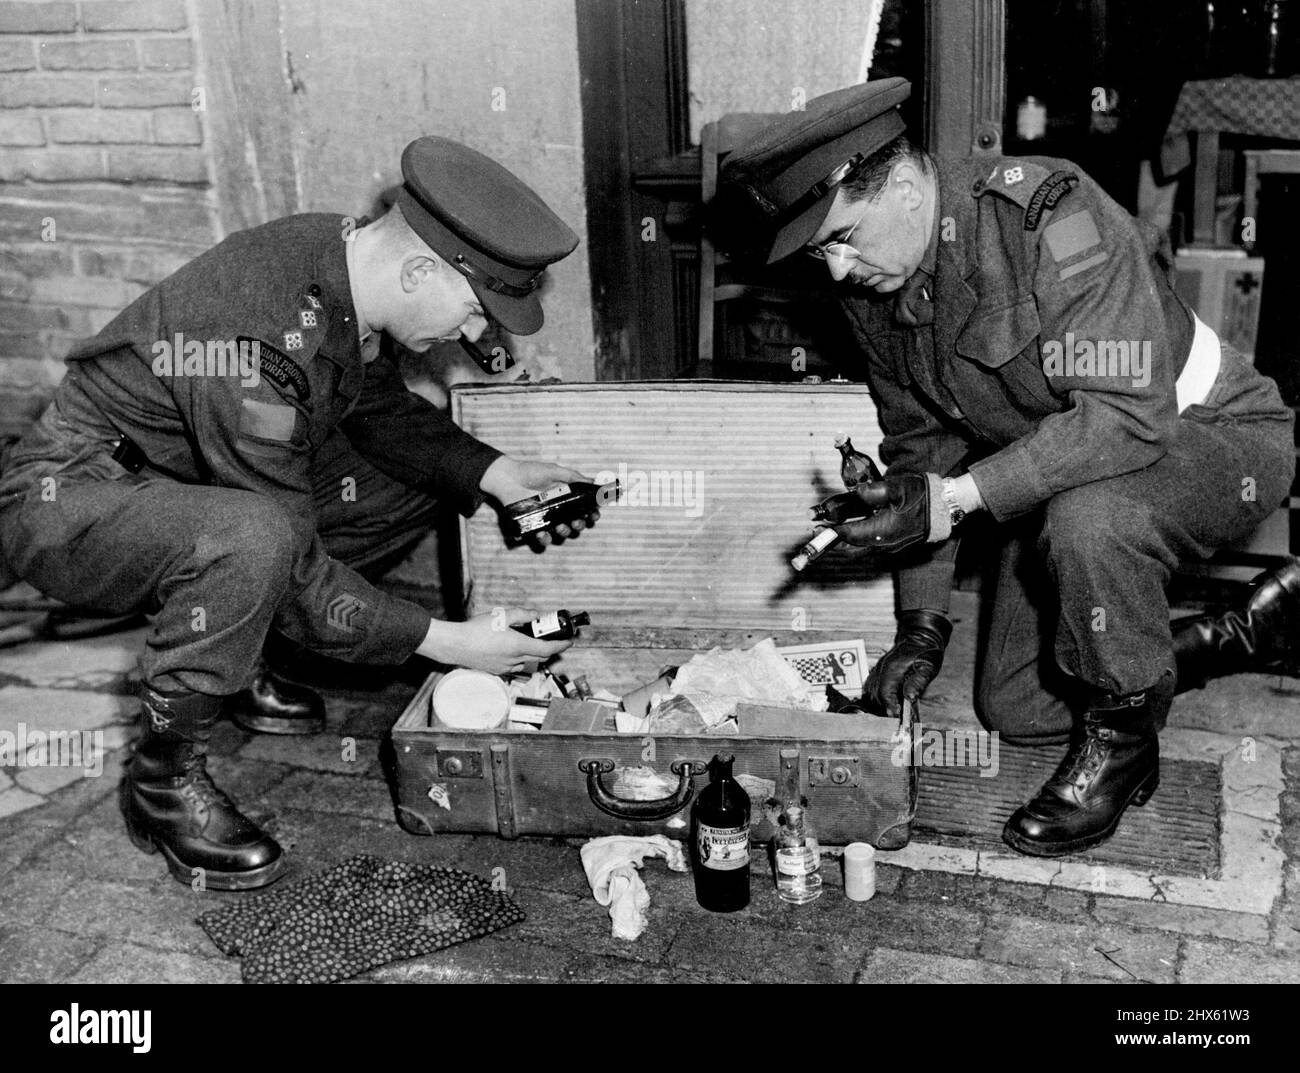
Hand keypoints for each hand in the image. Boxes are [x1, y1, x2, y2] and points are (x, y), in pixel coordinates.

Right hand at [416, 608, 571, 674]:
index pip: (548, 649)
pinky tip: (513, 650)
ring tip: (531, 643)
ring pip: (528, 664)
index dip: (561, 646)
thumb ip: (523, 614)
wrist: (456, 645)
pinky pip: (515, 668)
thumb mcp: (502, 615)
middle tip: (552, 639)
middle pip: (540, 658)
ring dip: (534, 655)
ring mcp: (505, 668)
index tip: (569, 641)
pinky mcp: (496, 671)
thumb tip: (536, 615)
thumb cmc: (476, 629)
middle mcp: (514, 660)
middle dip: (550, 649)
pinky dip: (521, 660)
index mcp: (518, 646)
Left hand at [480, 455, 600, 548]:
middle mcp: (559, 510)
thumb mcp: (554, 471)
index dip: (592, 514)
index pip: (584, 510)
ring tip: (561, 526)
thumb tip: (595, 482)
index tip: (594, 515)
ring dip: (566, 532)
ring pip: (563, 533)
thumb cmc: (530, 472)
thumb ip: (574, 477)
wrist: (507, 477)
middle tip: (577, 521)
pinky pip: (542, 538)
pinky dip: (545, 539)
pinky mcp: (533, 526)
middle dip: (581, 525)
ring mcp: (546, 519)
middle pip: (576, 524)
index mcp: (567, 498)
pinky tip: (544, 534)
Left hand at [821, 472, 935, 553]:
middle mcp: (883, 543)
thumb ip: (872, 491)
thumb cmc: (923, 497)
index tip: (816, 528)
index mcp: (881, 532)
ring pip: (860, 547)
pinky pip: (871, 544)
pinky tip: (856, 524)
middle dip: (833, 541)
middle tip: (820, 531)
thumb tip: (856, 492)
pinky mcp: (895, 542)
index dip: (830, 532)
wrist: (945, 507)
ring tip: (834, 527)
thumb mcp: (896, 488)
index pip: (847, 535)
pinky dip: (858, 537)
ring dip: (845, 539)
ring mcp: (890, 545)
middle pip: (851, 547)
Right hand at [866, 609, 952, 718]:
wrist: (919, 636)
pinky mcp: (878, 670)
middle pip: (876, 695)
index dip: (890, 706)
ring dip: (881, 702)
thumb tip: (910, 698)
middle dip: (886, 706)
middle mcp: (882, 669)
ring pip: (872, 692)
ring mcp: (878, 669)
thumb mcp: (928, 668)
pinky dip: (879, 696)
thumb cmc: (926, 652)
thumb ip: (918, 683)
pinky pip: (872, 687)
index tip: (897, 715)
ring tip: (896, 707)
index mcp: (893, 669)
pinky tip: (891, 699)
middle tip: (899, 714)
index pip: (885, 693)